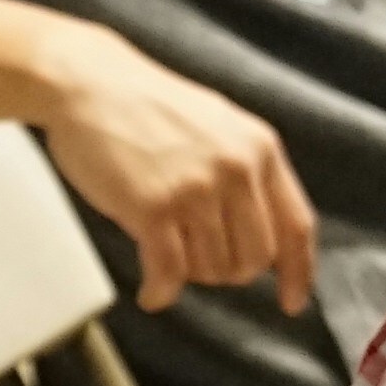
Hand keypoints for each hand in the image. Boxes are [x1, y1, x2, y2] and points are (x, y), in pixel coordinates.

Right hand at [33, 32, 318, 314]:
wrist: (87, 84)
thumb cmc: (145, 107)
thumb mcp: (218, 126)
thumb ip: (246, 172)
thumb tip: (263, 237)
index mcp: (259, 148)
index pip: (296, 225)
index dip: (298, 272)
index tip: (291, 302)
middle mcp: (236, 169)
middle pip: (253, 258)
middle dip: (225, 271)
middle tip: (194, 259)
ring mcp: (196, 188)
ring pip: (212, 269)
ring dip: (188, 274)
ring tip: (164, 252)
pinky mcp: (154, 206)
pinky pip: (170, 273)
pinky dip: (160, 291)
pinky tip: (151, 293)